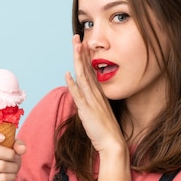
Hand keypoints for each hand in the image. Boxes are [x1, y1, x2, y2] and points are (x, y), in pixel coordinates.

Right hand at [0, 125, 25, 180]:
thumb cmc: (5, 159)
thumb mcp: (13, 148)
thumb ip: (18, 145)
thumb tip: (21, 149)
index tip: (2, 137)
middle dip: (9, 153)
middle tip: (15, 156)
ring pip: (0, 165)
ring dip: (13, 166)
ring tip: (14, 167)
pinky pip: (2, 177)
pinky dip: (11, 176)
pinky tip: (9, 176)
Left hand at [65, 35, 124, 154]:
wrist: (113, 143)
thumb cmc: (105, 130)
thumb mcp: (98, 112)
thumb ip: (91, 101)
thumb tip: (82, 94)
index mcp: (99, 93)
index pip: (90, 71)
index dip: (85, 56)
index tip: (81, 44)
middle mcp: (96, 94)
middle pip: (87, 69)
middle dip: (81, 52)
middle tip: (77, 37)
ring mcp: (92, 101)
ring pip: (84, 77)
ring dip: (78, 61)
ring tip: (75, 47)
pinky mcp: (88, 110)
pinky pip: (79, 95)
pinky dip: (73, 84)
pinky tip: (68, 74)